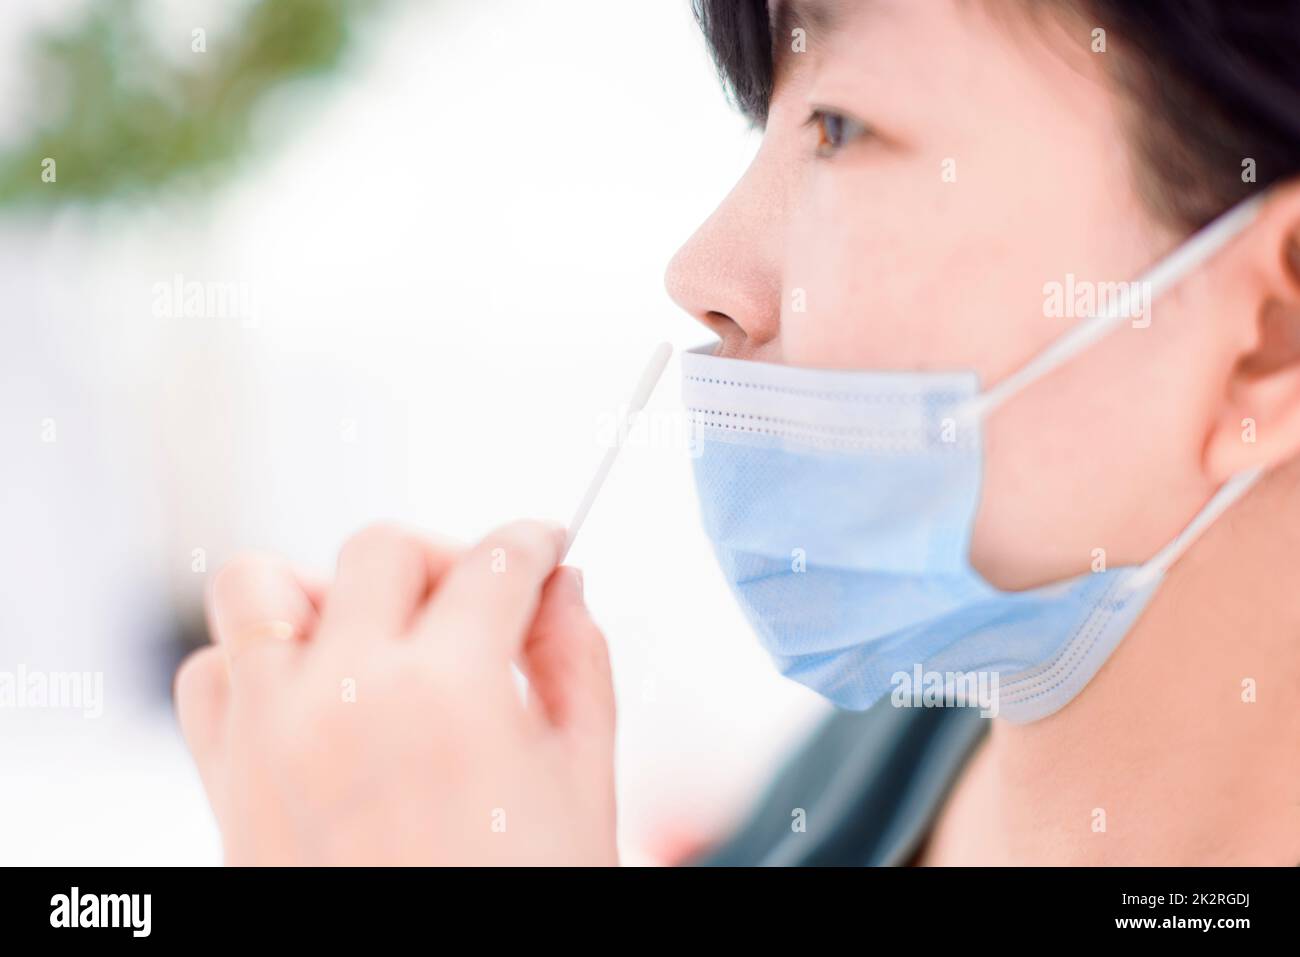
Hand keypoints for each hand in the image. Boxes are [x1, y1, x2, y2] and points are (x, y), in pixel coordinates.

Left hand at [174, 521, 616, 864]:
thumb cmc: (515, 897)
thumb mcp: (582, 783)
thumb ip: (578, 663)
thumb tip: (563, 590)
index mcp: (449, 693)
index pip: (497, 563)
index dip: (533, 541)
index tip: (543, 547)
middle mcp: (346, 695)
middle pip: (382, 548)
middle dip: (446, 555)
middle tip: (479, 593)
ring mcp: (271, 732)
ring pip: (262, 584)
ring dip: (324, 589)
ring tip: (376, 628)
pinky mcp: (226, 777)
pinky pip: (208, 673)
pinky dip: (254, 659)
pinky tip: (313, 687)